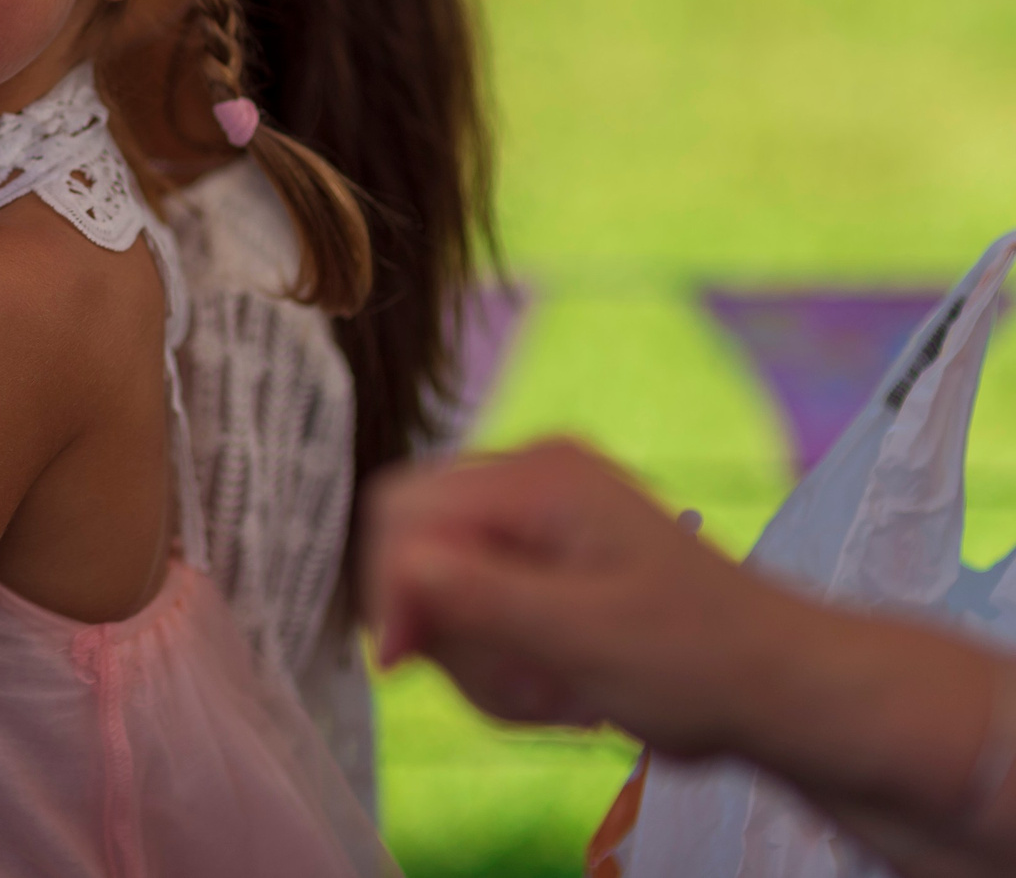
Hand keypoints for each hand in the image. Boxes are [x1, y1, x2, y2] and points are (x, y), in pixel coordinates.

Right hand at [363, 439, 784, 756]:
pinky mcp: (545, 554)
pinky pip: (476, 602)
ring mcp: (537, 515)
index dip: (390, 588)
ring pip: (439, 585)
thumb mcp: (580, 635)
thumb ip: (478, 597)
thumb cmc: (698, 661)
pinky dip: (501, 656)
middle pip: (414, 546)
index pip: (401, 510)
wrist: (783, 687)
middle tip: (512, 687)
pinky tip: (558, 686)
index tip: (410, 665)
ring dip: (478, 655)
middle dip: (445, 630)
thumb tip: (388, 575)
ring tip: (550, 696)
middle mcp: (528, 476)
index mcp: (536, 476)